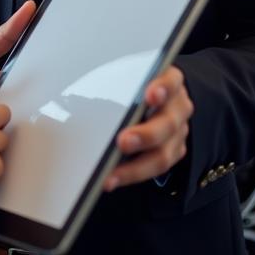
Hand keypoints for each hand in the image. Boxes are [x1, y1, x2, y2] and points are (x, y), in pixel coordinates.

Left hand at [104, 65, 192, 190]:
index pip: (170, 81)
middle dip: (145, 135)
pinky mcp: (173, 152)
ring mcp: (178, 132)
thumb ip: (117, 82)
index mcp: (169, 81)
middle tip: (122, 142)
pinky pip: (156, 170)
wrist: (155, 96)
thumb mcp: (128, 75)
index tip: (150, 95)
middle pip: (167, 124)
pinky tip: (112, 178)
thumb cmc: (133, 82)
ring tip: (112, 174)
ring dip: (136, 167)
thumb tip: (76, 94)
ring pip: (164, 154)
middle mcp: (178, 107)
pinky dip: (132, 175)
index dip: (163, 89)